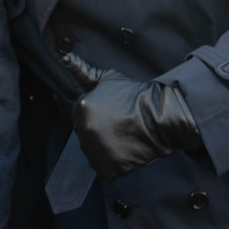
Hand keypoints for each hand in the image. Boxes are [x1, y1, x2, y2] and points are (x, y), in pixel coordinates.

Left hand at [61, 51, 200, 180]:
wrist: (163, 115)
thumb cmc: (137, 95)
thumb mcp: (109, 78)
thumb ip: (83, 72)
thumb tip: (65, 58)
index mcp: (82, 108)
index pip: (79, 118)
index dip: (96, 117)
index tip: (112, 115)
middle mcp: (85, 130)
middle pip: (85, 136)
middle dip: (99, 133)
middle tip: (120, 127)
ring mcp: (97, 150)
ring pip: (94, 153)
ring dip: (106, 150)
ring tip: (124, 139)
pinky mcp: (110, 167)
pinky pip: (106, 170)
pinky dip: (115, 165)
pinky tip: (127, 152)